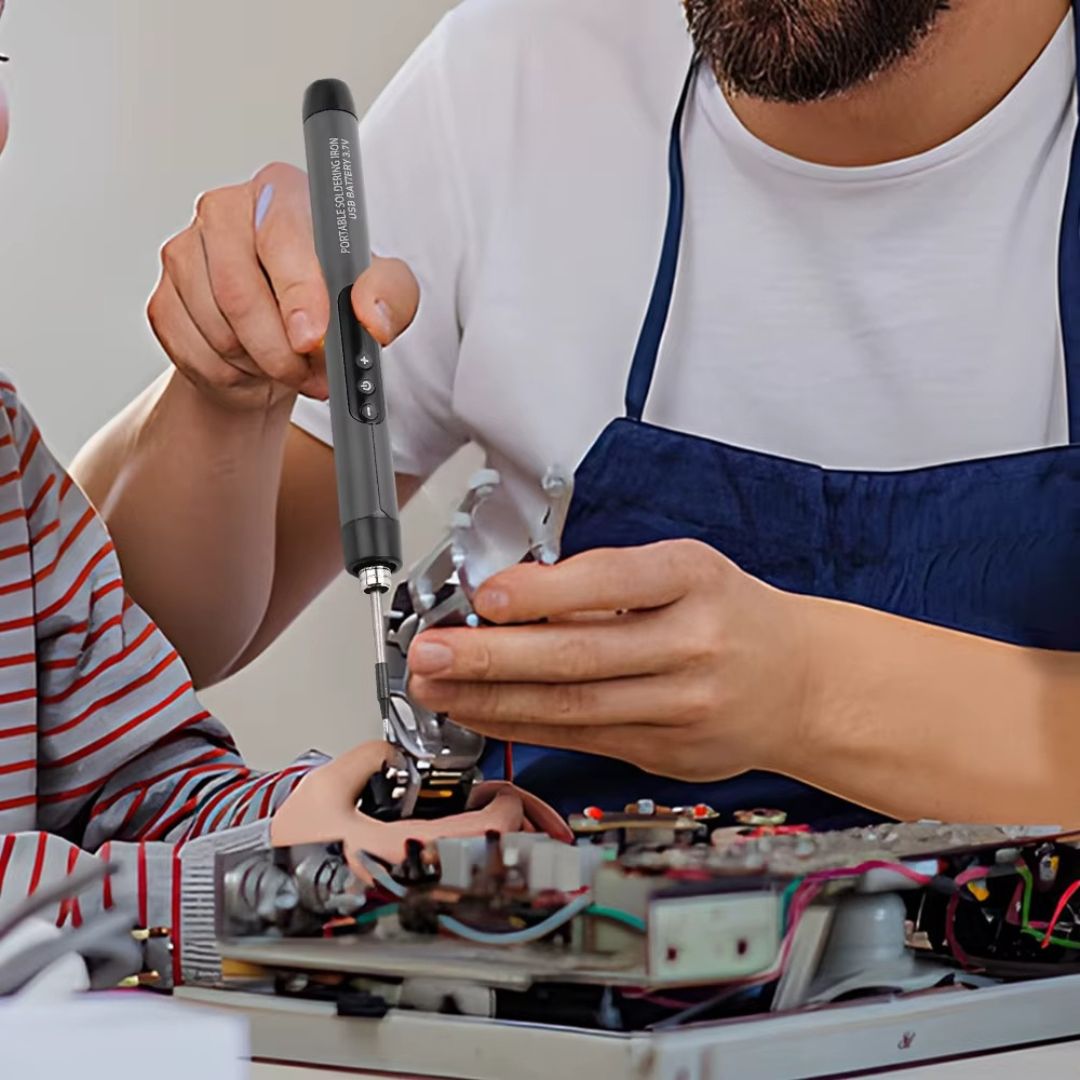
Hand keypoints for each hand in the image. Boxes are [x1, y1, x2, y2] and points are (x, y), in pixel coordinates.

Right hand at [148, 162, 419, 410]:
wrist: (286, 339)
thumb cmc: (334, 300)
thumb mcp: (384, 292)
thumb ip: (390, 296)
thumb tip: (371, 318)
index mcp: (280, 192)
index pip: (279, 235)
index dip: (297, 292)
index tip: (313, 338)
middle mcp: (224, 210)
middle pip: (238, 291)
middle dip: (281, 349)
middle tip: (312, 374)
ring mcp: (185, 252)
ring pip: (218, 330)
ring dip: (262, 366)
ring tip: (289, 365)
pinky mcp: (164, 299)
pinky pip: (195, 354)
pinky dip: (232, 375)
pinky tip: (253, 365)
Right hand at [270, 742, 569, 878]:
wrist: (258, 893)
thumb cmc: (287, 853)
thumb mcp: (324, 788)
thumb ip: (367, 757)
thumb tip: (393, 752)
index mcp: (400, 856)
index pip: (480, 837)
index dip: (505, 812)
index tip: (506, 794)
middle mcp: (410, 885)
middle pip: (485, 864)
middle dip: (505, 832)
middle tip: (502, 807)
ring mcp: (406, 900)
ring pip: (470, 880)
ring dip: (486, 849)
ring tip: (479, 822)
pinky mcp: (397, 906)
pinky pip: (445, 887)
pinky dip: (461, 864)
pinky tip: (452, 845)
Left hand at [407, 540, 815, 781]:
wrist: (799, 684)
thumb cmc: (732, 615)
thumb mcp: (686, 570)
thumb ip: (608, 581)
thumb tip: (513, 597)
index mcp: (696, 580)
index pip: (613, 582)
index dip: (543, 592)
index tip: (485, 598)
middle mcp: (693, 644)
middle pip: (580, 656)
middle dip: (491, 657)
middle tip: (429, 653)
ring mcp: (682, 707)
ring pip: (572, 707)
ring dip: (492, 700)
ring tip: (436, 688)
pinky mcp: (665, 753)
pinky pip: (580, 737)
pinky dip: (522, 726)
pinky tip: (481, 714)